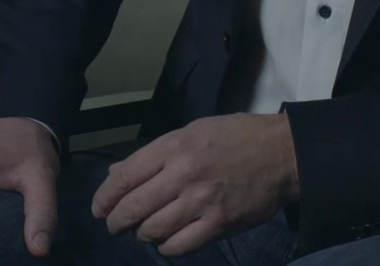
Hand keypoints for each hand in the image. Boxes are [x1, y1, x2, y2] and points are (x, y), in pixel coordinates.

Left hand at [90, 113, 299, 255]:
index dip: (105, 196)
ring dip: (142, 233)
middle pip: (134, 207)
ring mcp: (201, 202)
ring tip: (142, 230)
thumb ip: (154, 154)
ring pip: (154, 229)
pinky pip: (181, 246)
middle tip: (113, 225)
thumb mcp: (192, 132)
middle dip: (117, 220)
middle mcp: (183, 175)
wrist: (281, 154)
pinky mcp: (219, 225)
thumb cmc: (235, 137)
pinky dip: (167, 247)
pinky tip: (166, 241)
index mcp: (174, 147)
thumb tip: (118, 172)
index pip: (125, 176)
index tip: (99, 207)